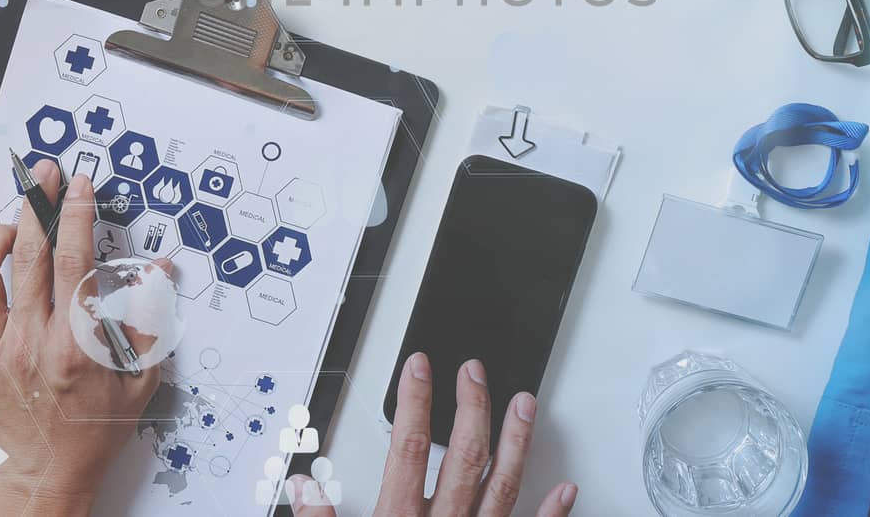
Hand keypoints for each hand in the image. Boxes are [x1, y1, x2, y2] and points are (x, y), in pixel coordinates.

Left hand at [0, 160, 169, 515]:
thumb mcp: (140, 379)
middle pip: (30, 254)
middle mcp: (30, 341)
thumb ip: (151, 322)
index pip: (75, 260)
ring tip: (12, 222)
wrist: (43, 477)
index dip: (77, 214)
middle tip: (45, 175)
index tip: (81, 185)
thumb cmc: (91, 432)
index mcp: (76, 344)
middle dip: (39, 203)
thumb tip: (160, 272)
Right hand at [291, 353, 577, 516]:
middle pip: (463, 457)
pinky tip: (566, 488)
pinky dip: (551, 513)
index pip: (409, 449)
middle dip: (471, 406)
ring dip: (516, 442)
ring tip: (525, 403)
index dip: (415, 402)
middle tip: (475, 370)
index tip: (420, 367)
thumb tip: (304, 489)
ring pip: (502, 488)